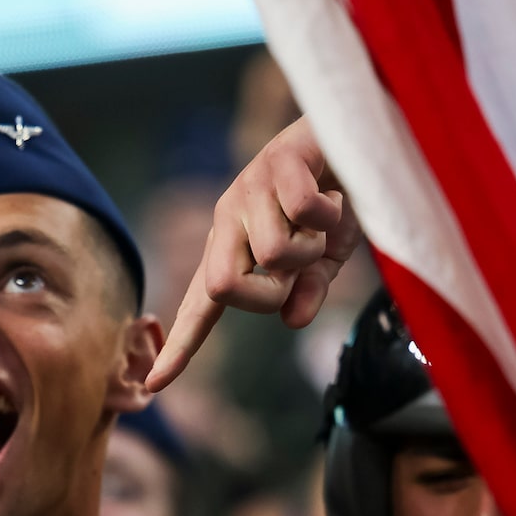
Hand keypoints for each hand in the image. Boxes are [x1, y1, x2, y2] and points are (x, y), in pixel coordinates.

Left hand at [148, 117, 362, 390]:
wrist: (361, 129)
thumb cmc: (340, 194)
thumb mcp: (327, 253)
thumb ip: (306, 289)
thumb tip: (292, 322)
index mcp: (233, 245)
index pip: (200, 306)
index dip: (180, 346)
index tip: (153, 386)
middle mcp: (229, 218)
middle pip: (220, 286)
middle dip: (270, 293)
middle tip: (306, 264)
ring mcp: (248, 187)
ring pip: (273, 255)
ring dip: (315, 248)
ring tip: (328, 220)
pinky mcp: (276, 160)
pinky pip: (302, 213)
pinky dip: (332, 214)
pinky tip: (337, 194)